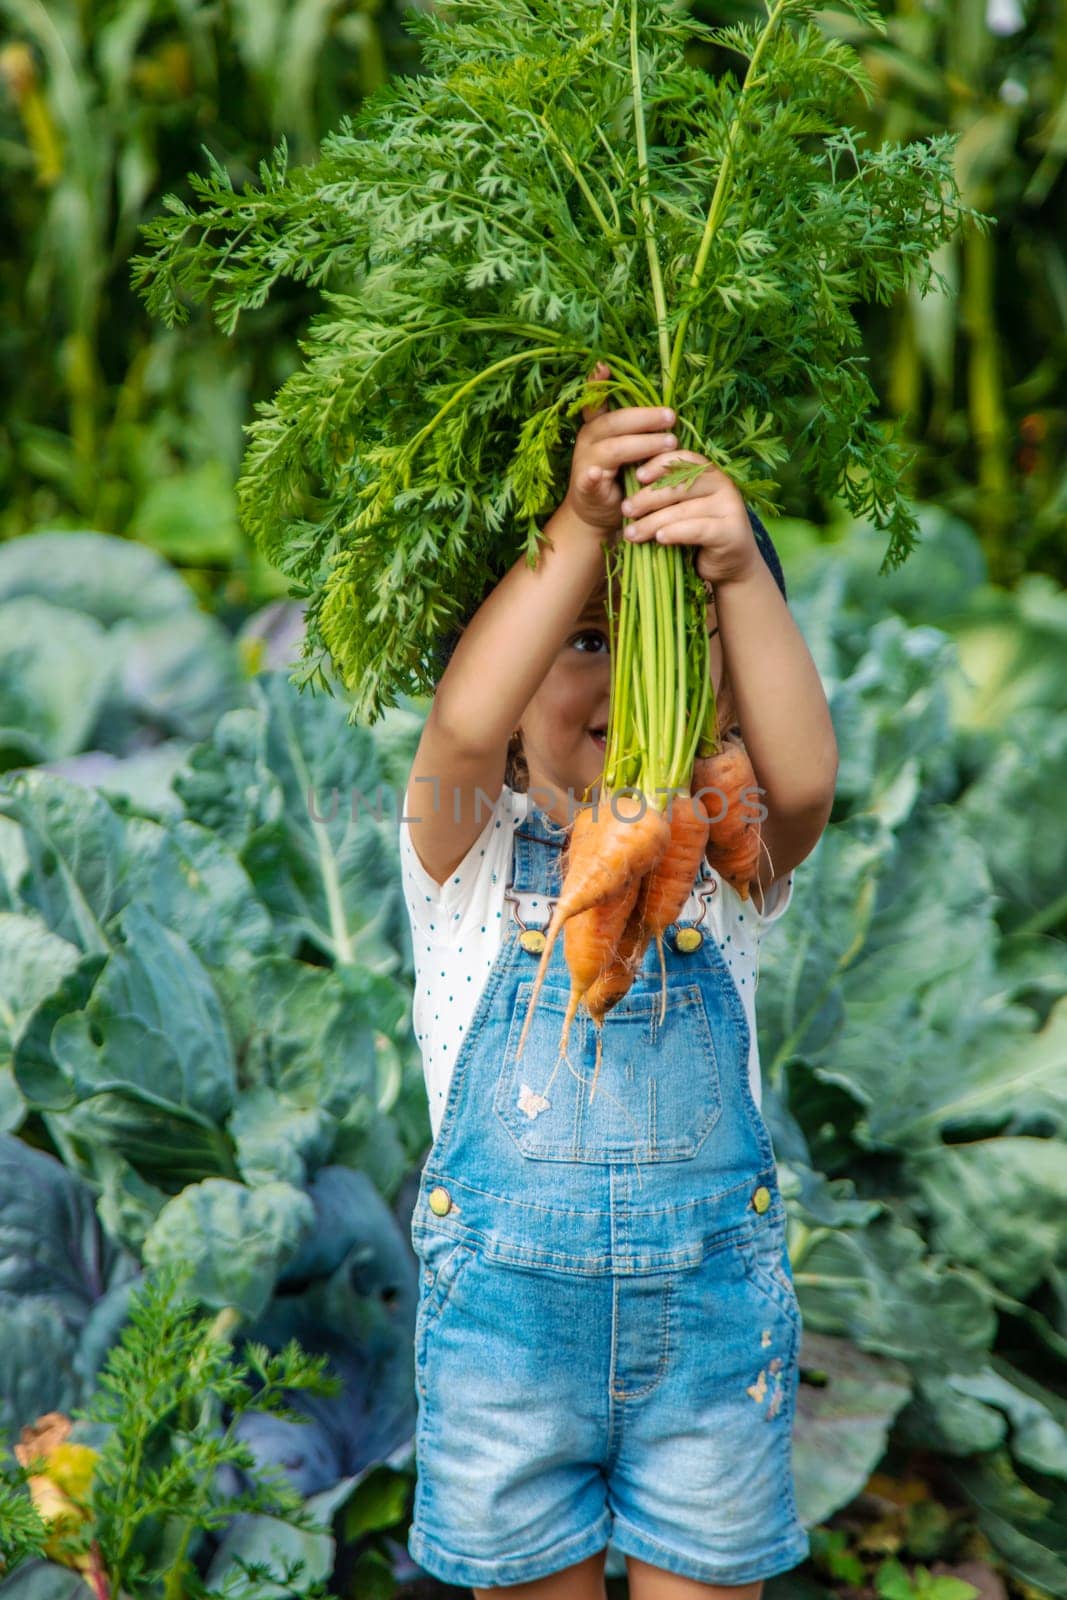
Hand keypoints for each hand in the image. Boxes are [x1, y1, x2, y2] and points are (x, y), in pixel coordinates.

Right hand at [562, 361, 680, 535]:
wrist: (595, 512)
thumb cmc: (619, 475)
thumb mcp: (628, 447)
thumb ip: (640, 430)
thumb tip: (671, 411)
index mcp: (598, 425)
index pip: (597, 399)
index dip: (597, 382)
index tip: (604, 365)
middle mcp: (588, 439)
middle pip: (616, 422)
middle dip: (645, 418)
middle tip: (672, 417)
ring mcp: (584, 462)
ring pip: (613, 448)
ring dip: (643, 445)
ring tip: (671, 443)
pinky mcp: (585, 487)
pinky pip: (589, 479)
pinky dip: (593, 476)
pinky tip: (599, 473)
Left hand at [619, 445, 761, 586]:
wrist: (731, 565)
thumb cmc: (699, 535)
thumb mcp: (681, 510)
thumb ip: (667, 495)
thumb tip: (629, 485)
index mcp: (710, 473)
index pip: (683, 459)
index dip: (659, 464)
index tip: (637, 476)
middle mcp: (723, 485)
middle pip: (680, 485)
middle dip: (648, 498)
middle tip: (625, 510)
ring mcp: (730, 507)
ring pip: (684, 510)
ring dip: (653, 522)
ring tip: (631, 533)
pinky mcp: (732, 531)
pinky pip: (698, 529)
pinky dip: (676, 532)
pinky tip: (659, 538)